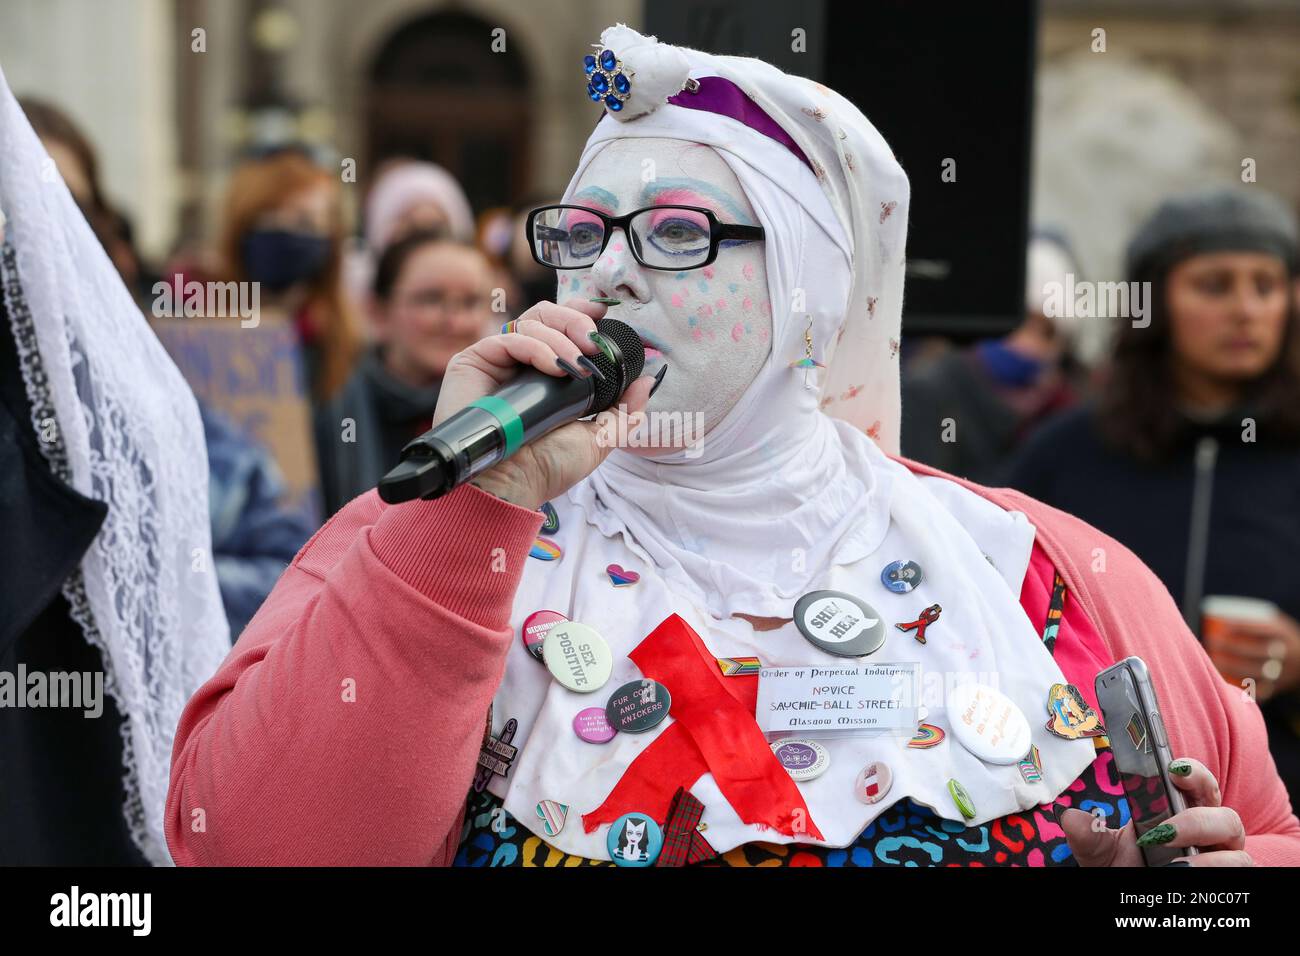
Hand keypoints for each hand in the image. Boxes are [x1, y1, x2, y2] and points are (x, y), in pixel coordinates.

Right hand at [433, 298, 656, 510]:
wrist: (510, 486)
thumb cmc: (547, 467)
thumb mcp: (599, 438)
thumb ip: (625, 409)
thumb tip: (649, 378)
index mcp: (548, 375)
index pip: (562, 328)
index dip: (582, 314)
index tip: (604, 315)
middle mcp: (522, 363)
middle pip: (548, 315)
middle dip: (576, 321)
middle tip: (594, 343)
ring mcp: (497, 361)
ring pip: (531, 321)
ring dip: (562, 337)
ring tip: (579, 366)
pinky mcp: (474, 362)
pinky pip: (510, 338)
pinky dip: (537, 347)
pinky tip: (556, 369)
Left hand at [1059, 756, 1252, 865]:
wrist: (1138, 903)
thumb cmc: (1126, 868)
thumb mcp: (1102, 853)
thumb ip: (1090, 835)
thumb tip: (1070, 817)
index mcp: (1181, 813)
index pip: (1197, 784)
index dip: (1193, 773)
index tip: (1174, 770)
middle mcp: (1210, 835)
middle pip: (1226, 817)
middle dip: (1196, 820)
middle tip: (1164, 832)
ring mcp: (1223, 861)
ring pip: (1236, 854)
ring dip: (1206, 859)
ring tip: (1175, 866)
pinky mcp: (1230, 882)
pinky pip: (1237, 876)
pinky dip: (1212, 874)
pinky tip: (1184, 875)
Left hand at [1205, 612, 1299, 700]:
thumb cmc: (1278, 639)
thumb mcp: (1275, 625)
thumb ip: (1255, 621)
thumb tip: (1220, 618)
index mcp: (1283, 635)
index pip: (1263, 629)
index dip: (1242, 627)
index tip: (1223, 626)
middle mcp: (1285, 653)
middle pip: (1258, 651)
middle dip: (1233, 646)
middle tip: (1212, 641)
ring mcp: (1282, 671)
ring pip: (1256, 671)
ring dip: (1232, 667)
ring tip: (1214, 660)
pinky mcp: (1276, 687)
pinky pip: (1258, 690)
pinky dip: (1242, 687)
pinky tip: (1225, 682)